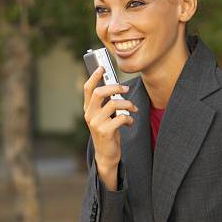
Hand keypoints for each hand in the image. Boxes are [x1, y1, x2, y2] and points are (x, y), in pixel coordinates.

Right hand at [83, 66, 136, 188]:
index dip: (94, 77)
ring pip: (114, 104)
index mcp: (88, 109)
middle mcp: (89, 115)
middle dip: (115, 87)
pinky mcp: (105, 131)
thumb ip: (107, 104)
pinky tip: (130, 122)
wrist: (106, 154)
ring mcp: (96, 123)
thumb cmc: (108, 132)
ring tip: (133, 109)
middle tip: (126, 88)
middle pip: (100, 93)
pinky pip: (121, 118)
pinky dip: (129, 118)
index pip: (87, 89)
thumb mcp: (105, 117)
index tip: (102, 67)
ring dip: (127, 104)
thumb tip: (118, 88)